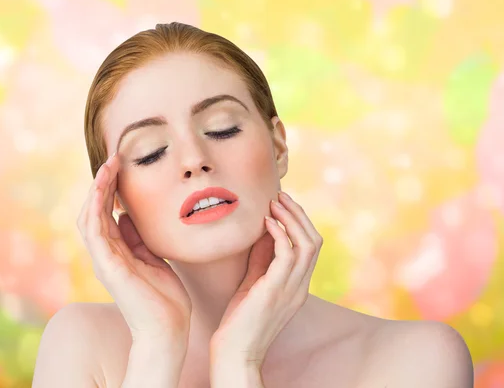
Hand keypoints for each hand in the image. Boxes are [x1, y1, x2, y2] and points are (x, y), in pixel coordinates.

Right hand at [76, 152, 191, 341]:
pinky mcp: (109, 267)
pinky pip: (95, 232)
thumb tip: (128, 216)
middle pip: (94, 211)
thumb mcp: (153, 258)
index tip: (121, 165)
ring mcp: (104, 261)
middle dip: (102, 183)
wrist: (168, 328)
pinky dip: (96, 208)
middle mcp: (106, 254)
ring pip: (90, 217)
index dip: (110, 189)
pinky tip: (104, 188)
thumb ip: (138, 238)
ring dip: (97, 190)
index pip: (105, 213)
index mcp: (116, 252)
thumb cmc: (164, 297)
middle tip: (113, 158)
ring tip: (108, 166)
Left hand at [209, 191, 321, 368]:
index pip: (311, 247)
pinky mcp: (275, 290)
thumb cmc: (240, 320)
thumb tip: (263, 232)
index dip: (299, 222)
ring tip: (274, 203)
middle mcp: (300, 287)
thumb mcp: (254, 283)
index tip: (281, 204)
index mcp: (298, 286)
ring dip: (291, 218)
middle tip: (280, 196)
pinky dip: (280, 233)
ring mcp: (291, 289)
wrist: (234, 352)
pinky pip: (288, 254)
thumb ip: (262, 260)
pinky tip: (266, 222)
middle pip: (314, 241)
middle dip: (299, 215)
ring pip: (307, 244)